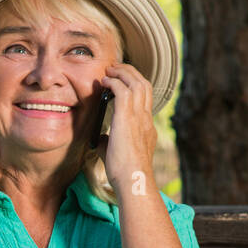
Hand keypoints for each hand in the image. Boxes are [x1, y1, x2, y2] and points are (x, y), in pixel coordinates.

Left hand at [96, 62, 157, 199]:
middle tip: (115, 68)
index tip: (121, 82)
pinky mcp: (128, 118)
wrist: (132, 179)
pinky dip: (114, 82)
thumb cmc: (124, 172)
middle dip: (130, 73)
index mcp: (147, 127)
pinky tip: (105, 81)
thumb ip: (110, 142)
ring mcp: (139, 117)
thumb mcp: (117, 153)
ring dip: (123, 73)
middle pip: (144, 85)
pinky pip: (123, 90)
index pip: (145, 99)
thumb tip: (100, 137)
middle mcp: (146, 118)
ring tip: (110, 70)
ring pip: (137, 83)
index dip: (134, 86)